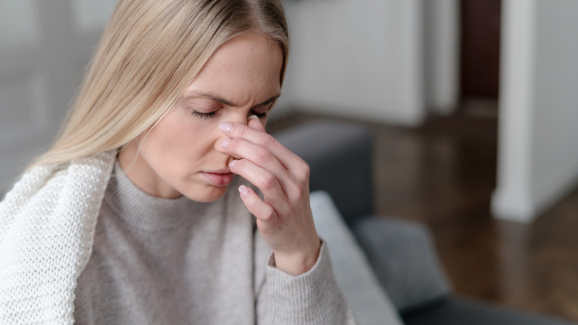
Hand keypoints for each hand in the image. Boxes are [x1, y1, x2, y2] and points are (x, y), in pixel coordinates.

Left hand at [219, 117, 320, 275]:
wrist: (298, 239)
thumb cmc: (287, 201)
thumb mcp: (284, 173)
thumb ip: (268, 147)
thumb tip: (253, 121)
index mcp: (298, 167)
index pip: (270, 143)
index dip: (245, 133)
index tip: (226, 127)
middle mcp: (296, 184)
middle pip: (266, 157)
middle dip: (239, 146)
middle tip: (221, 143)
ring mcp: (288, 204)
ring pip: (265, 179)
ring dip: (244, 168)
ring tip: (230, 165)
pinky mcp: (276, 222)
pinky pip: (262, 208)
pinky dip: (249, 197)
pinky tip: (240, 190)